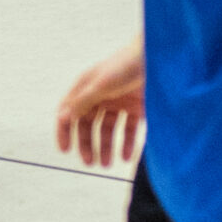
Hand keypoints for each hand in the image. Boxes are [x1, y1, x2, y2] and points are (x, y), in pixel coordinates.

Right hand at [55, 39, 144, 166]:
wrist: (159, 56)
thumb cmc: (127, 64)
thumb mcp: (101, 84)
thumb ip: (82, 101)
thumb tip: (62, 117)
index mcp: (86, 88)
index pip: (68, 112)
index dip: (64, 131)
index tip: (65, 150)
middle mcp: (100, 96)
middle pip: (88, 125)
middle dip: (87, 144)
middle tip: (89, 162)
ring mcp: (119, 102)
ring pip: (107, 130)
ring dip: (105, 147)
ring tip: (107, 164)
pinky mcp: (137, 108)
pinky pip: (128, 130)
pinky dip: (126, 144)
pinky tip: (126, 157)